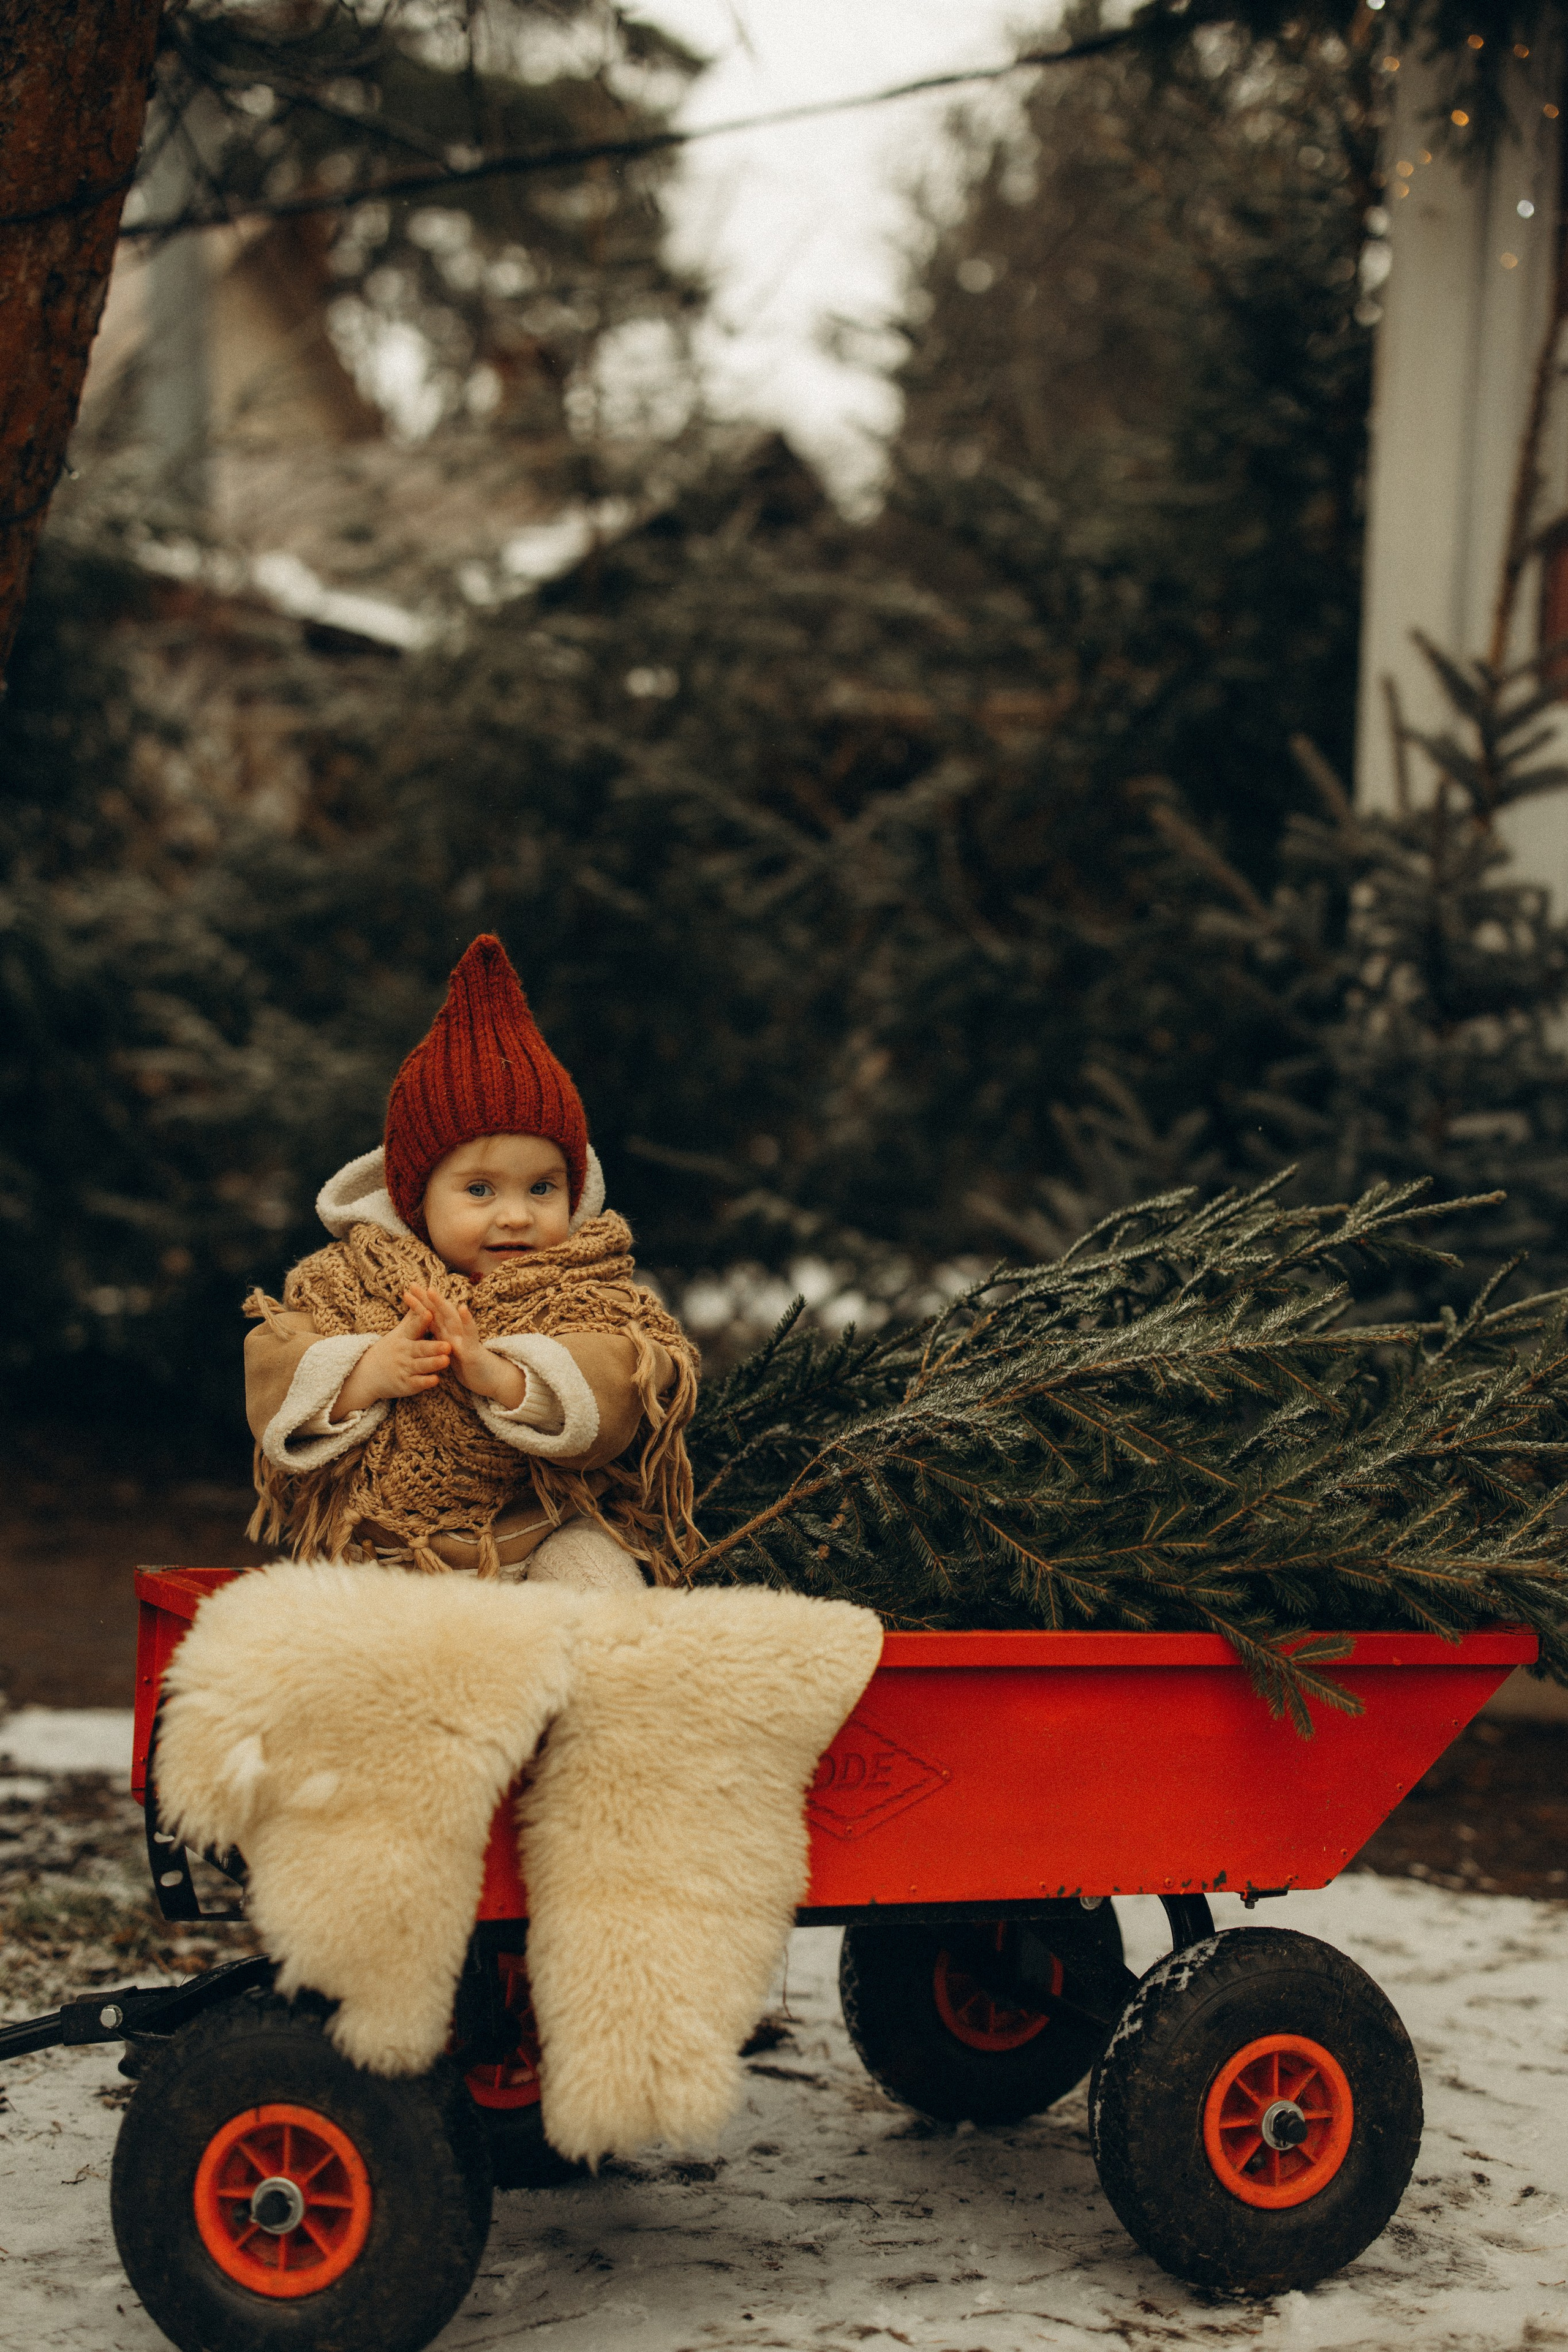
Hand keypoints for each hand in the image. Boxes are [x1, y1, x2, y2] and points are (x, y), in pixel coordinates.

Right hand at [332, 1300, 451, 1417]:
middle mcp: (404, 1352)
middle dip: (433, 1347)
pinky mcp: (405, 1384)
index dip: (421, 1321)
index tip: (430, 1313)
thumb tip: (418, 1294)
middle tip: (448, 1345)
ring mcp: (404, 1369)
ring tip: (446, 1360)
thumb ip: (412, 1317)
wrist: (367, 1374)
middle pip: (420, 1349)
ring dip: (433, 1363)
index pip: (413, 1328)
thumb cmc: (390, 1349)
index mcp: (404, 1337)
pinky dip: (425, 1382)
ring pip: (420, 1366)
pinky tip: (435, 1380)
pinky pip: (416, 1383)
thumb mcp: (399, 1332)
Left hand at [401, 1283, 525, 1407]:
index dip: (419, 1303)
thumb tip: (428, 1323)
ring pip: (452, 1319)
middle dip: (425, 1298)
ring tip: (431, 1291)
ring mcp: (465, 1339)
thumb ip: (441, 1335)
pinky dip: (467, 1321)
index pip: (431, 1316)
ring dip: (441, 1304)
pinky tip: (463, 1309)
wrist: (490, 1380)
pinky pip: (470, 1334)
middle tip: (411, 1285)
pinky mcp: (473, 1350)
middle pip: (439, 1312)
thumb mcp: (449, 1350)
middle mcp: (455, 1333)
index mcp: (448, 1334)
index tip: (406, 1291)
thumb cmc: (469, 1364)